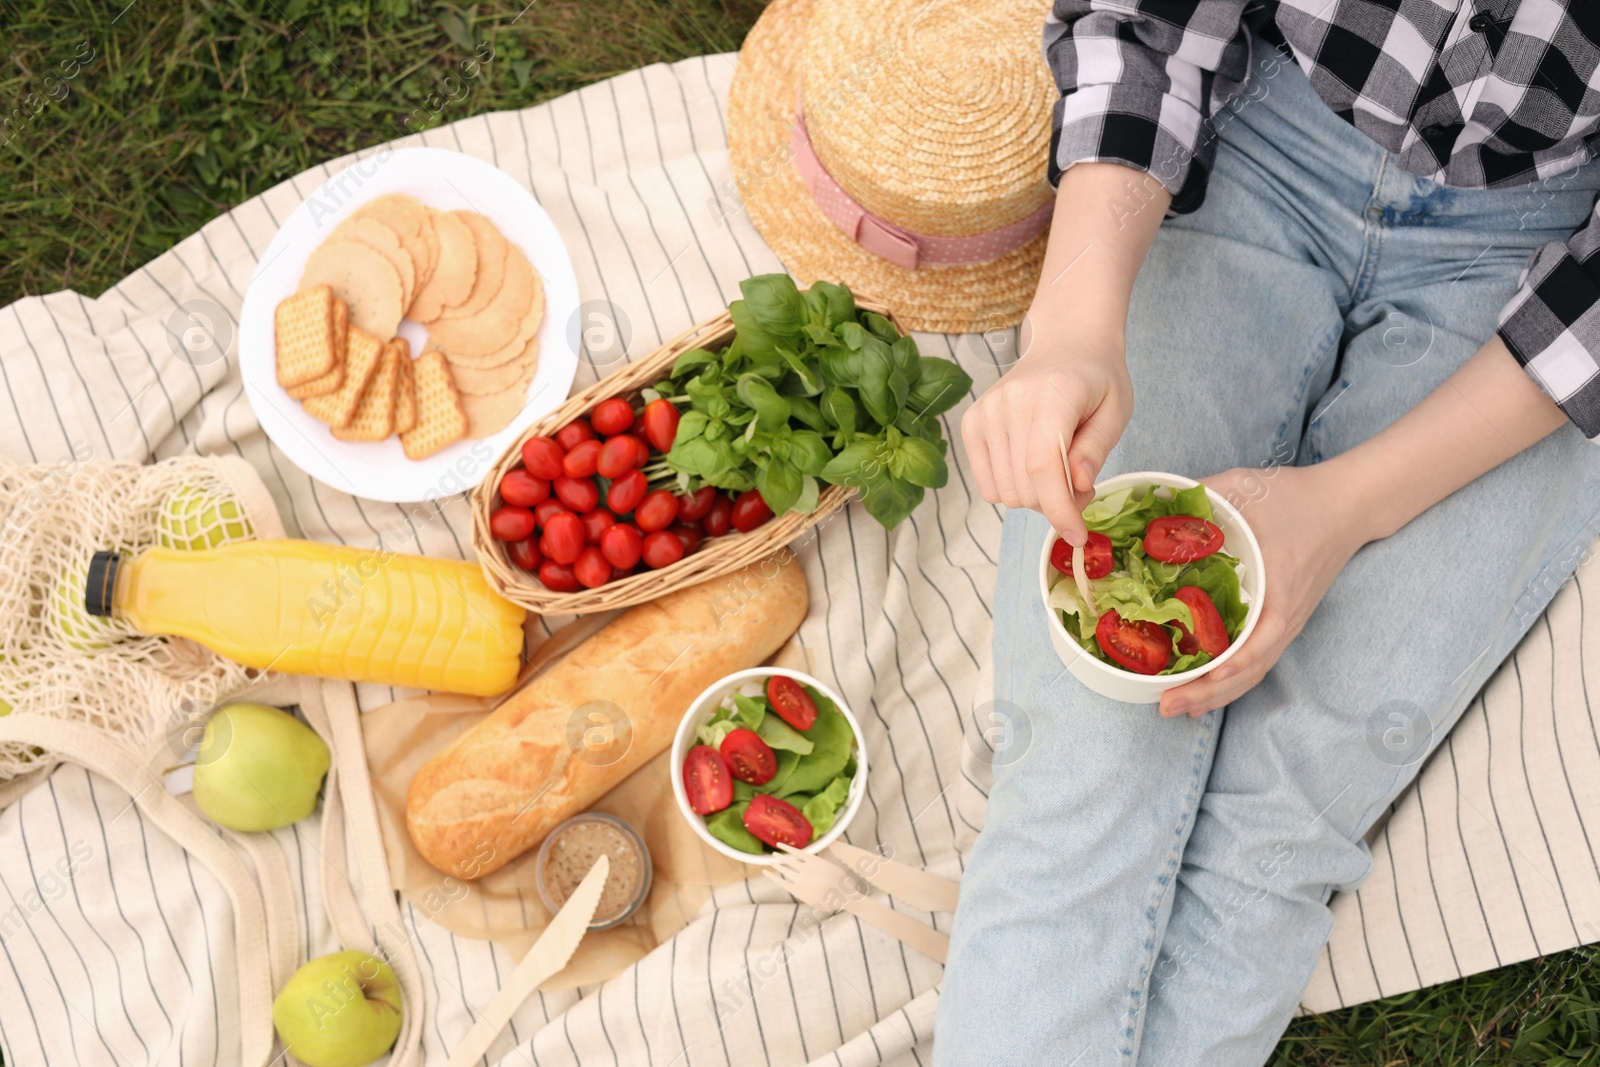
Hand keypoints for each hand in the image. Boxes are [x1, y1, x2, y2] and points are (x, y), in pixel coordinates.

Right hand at [962, 310, 1132, 544]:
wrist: (1065, 343)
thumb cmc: (1096, 379)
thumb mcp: (1116, 410)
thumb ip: (1096, 449)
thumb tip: (1077, 487)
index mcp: (1052, 393)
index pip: (1043, 465)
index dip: (1059, 508)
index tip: (1077, 534)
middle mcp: (1010, 401)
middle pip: (1025, 486)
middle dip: (1056, 502)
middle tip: (1080, 483)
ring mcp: (985, 411)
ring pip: (1006, 493)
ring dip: (1035, 497)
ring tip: (1058, 471)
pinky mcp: (971, 424)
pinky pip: (988, 485)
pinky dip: (1013, 488)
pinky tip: (1031, 466)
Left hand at [1158, 463, 1367, 717]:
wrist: (1346, 504)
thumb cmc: (1295, 497)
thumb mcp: (1244, 487)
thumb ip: (1199, 495)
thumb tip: (1149, 500)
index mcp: (1278, 587)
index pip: (1262, 637)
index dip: (1234, 663)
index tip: (1204, 678)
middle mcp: (1285, 615)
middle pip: (1250, 668)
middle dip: (1208, 692)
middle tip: (1166, 706)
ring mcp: (1286, 622)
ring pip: (1252, 672)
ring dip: (1215, 694)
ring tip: (1176, 708)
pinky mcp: (1282, 622)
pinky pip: (1256, 660)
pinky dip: (1230, 680)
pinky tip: (1203, 690)